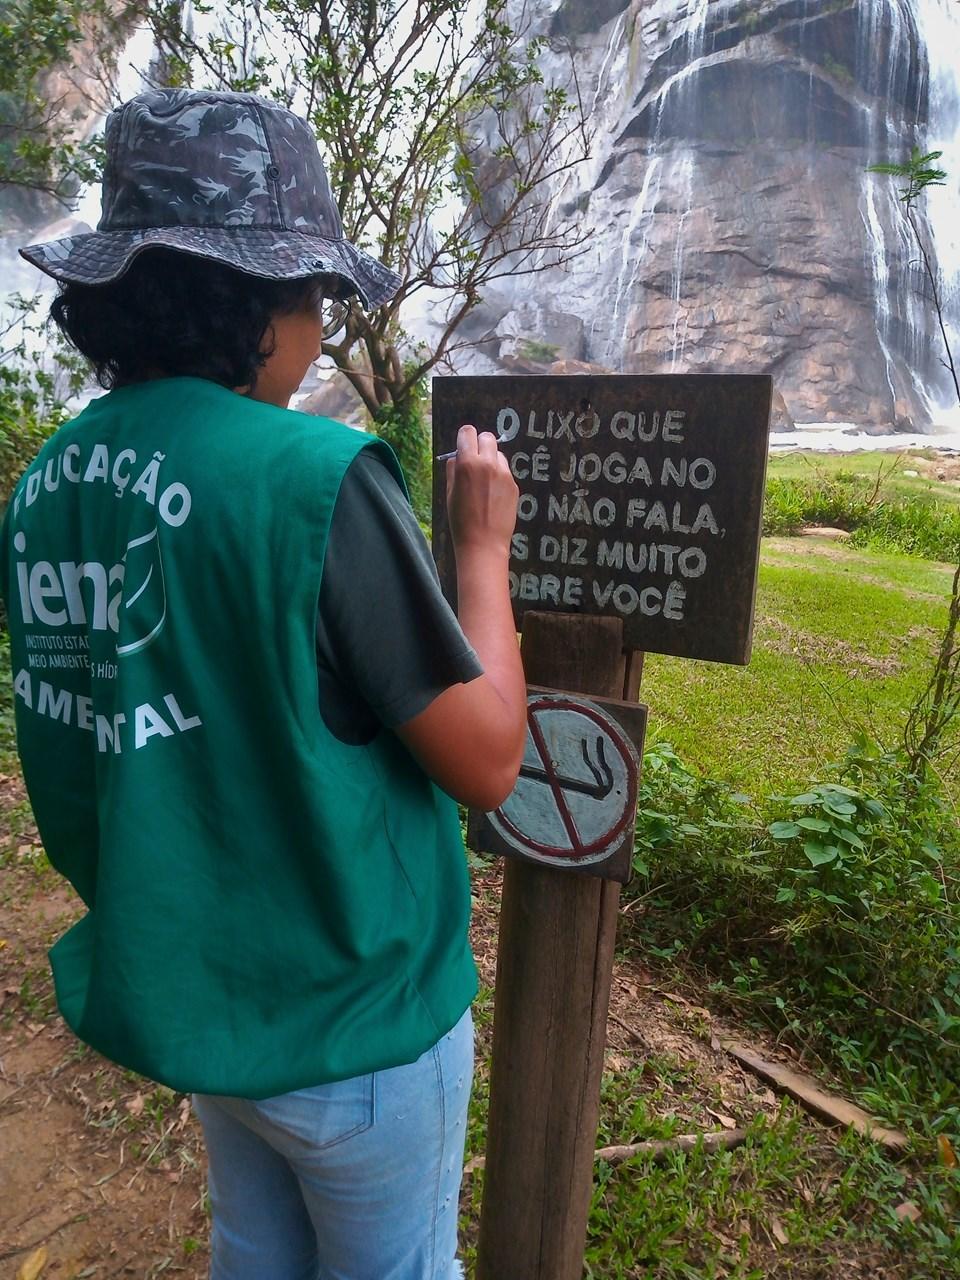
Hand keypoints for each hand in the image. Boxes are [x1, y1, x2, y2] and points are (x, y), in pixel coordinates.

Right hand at [446, 424, 518, 559]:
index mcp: (468, 463)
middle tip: (475, 459)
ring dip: (490, 460)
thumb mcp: (449, 492)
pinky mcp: (514, 485)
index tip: (463, 445)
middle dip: (480, 444)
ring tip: (484, 481)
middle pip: (487, 437)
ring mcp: (504, 474)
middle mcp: (488, 464)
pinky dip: (498, 476)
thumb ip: (454, 469)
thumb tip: (457, 456)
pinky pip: (505, 471)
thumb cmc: (460, 520)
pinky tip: (493, 495)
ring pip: (498, 454)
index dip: (464, 438)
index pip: (468, 432)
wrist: (483, 543)